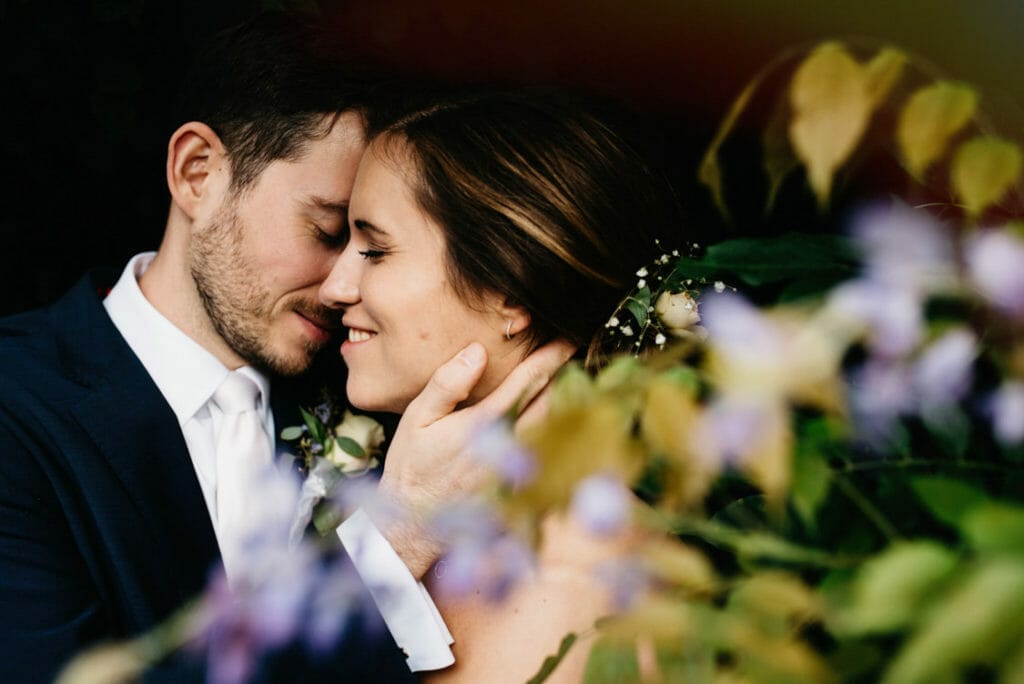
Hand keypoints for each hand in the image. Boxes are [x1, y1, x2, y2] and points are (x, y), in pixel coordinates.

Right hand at [377, 339, 574, 578]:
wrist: (414, 524)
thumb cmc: (413, 466)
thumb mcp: (417, 418)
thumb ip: (447, 383)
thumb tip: (477, 352)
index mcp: (487, 424)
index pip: (529, 381)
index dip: (551, 356)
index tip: (567, 337)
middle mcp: (512, 446)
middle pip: (553, 402)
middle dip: (565, 374)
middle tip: (572, 351)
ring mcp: (522, 469)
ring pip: (555, 427)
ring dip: (564, 400)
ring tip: (568, 377)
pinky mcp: (525, 486)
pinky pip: (549, 451)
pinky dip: (557, 430)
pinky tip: (556, 417)